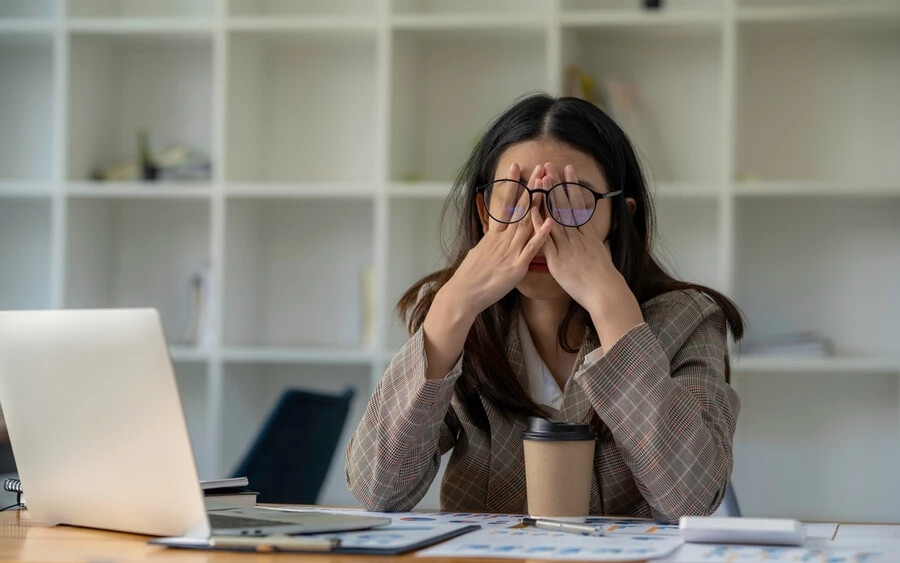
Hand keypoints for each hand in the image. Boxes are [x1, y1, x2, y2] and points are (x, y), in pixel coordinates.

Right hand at [442, 161, 553, 317]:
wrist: (464, 294)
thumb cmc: (471, 276)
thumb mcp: (479, 252)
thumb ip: (490, 241)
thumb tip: (492, 234)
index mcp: (494, 235)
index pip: (504, 203)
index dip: (510, 184)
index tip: (515, 167)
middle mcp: (502, 239)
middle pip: (519, 208)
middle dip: (530, 187)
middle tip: (539, 167)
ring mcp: (510, 251)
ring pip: (527, 222)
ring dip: (538, 203)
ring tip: (547, 185)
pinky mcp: (517, 266)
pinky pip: (532, 248)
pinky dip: (541, 234)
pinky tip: (550, 221)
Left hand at [534, 163, 642, 346]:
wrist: (605, 293)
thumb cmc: (604, 277)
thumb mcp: (603, 253)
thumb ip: (595, 241)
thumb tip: (596, 234)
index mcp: (588, 233)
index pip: (578, 204)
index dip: (571, 186)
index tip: (567, 170)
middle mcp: (577, 236)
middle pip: (565, 205)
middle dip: (557, 184)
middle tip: (549, 165)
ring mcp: (567, 247)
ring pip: (555, 217)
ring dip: (547, 197)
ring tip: (540, 179)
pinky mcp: (557, 260)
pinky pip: (546, 239)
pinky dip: (538, 224)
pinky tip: (531, 210)